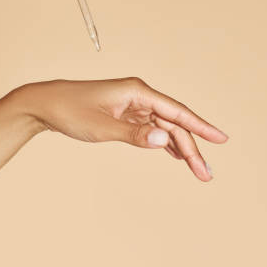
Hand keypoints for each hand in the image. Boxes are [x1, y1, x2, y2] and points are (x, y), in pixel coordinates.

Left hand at [10, 78, 227, 181]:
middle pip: (173, 123)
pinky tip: (174, 155)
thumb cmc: (70, 110)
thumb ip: (134, 135)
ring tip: (197, 170)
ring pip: (163, 128)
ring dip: (179, 148)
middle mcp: (139, 96)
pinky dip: (163, 143)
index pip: (176, 111)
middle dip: (191, 148)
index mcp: (137, 92)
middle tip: (206, 174)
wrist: (46, 104)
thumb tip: (165, 141)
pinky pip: (151, 129)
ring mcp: (132, 105)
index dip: (201, 126)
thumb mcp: (102, 127)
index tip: (221, 138)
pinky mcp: (125, 114)